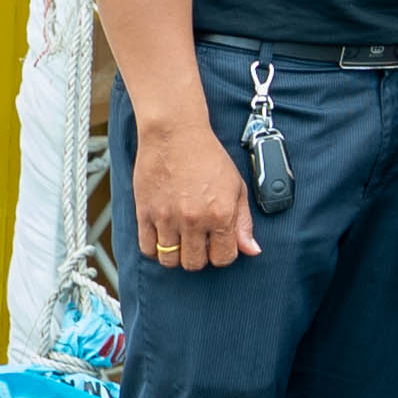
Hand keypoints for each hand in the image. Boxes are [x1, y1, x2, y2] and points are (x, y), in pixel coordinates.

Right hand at [129, 117, 260, 271]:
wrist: (175, 134)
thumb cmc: (208, 157)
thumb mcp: (237, 187)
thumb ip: (243, 222)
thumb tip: (252, 250)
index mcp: (220, 214)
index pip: (223, 258)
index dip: (223, 254)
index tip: (218, 245)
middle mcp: (194, 220)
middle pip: (194, 263)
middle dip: (200, 257)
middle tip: (199, 243)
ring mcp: (167, 218)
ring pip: (170, 260)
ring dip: (177, 255)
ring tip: (181, 240)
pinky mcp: (145, 213)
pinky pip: (147, 248)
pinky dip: (155, 249)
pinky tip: (163, 237)